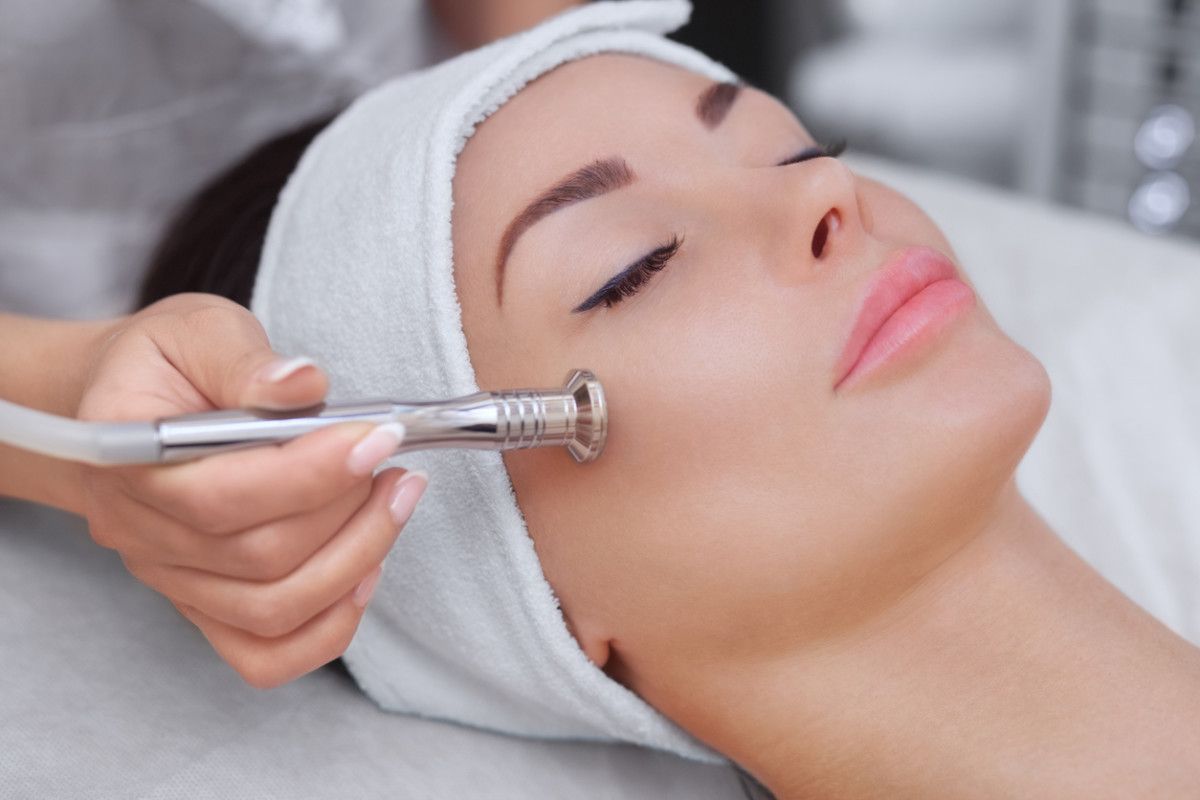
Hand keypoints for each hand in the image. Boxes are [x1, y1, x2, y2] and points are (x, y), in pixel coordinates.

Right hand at [75, 293, 427, 687]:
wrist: (129, 402)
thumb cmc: (166, 365)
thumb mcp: (199, 330)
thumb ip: (245, 359)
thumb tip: (305, 384)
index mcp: (124, 456)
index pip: (223, 495)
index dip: (312, 473)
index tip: (378, 437)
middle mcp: (140, 531)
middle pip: (259, 558)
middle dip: (351, 511)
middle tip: (395, 462)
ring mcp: (170, 577)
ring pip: (272, 610)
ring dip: (355, 560)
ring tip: (394, 501)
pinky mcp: (202, 604)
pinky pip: (264, 655)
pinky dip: (327, 628)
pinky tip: (366, 568)